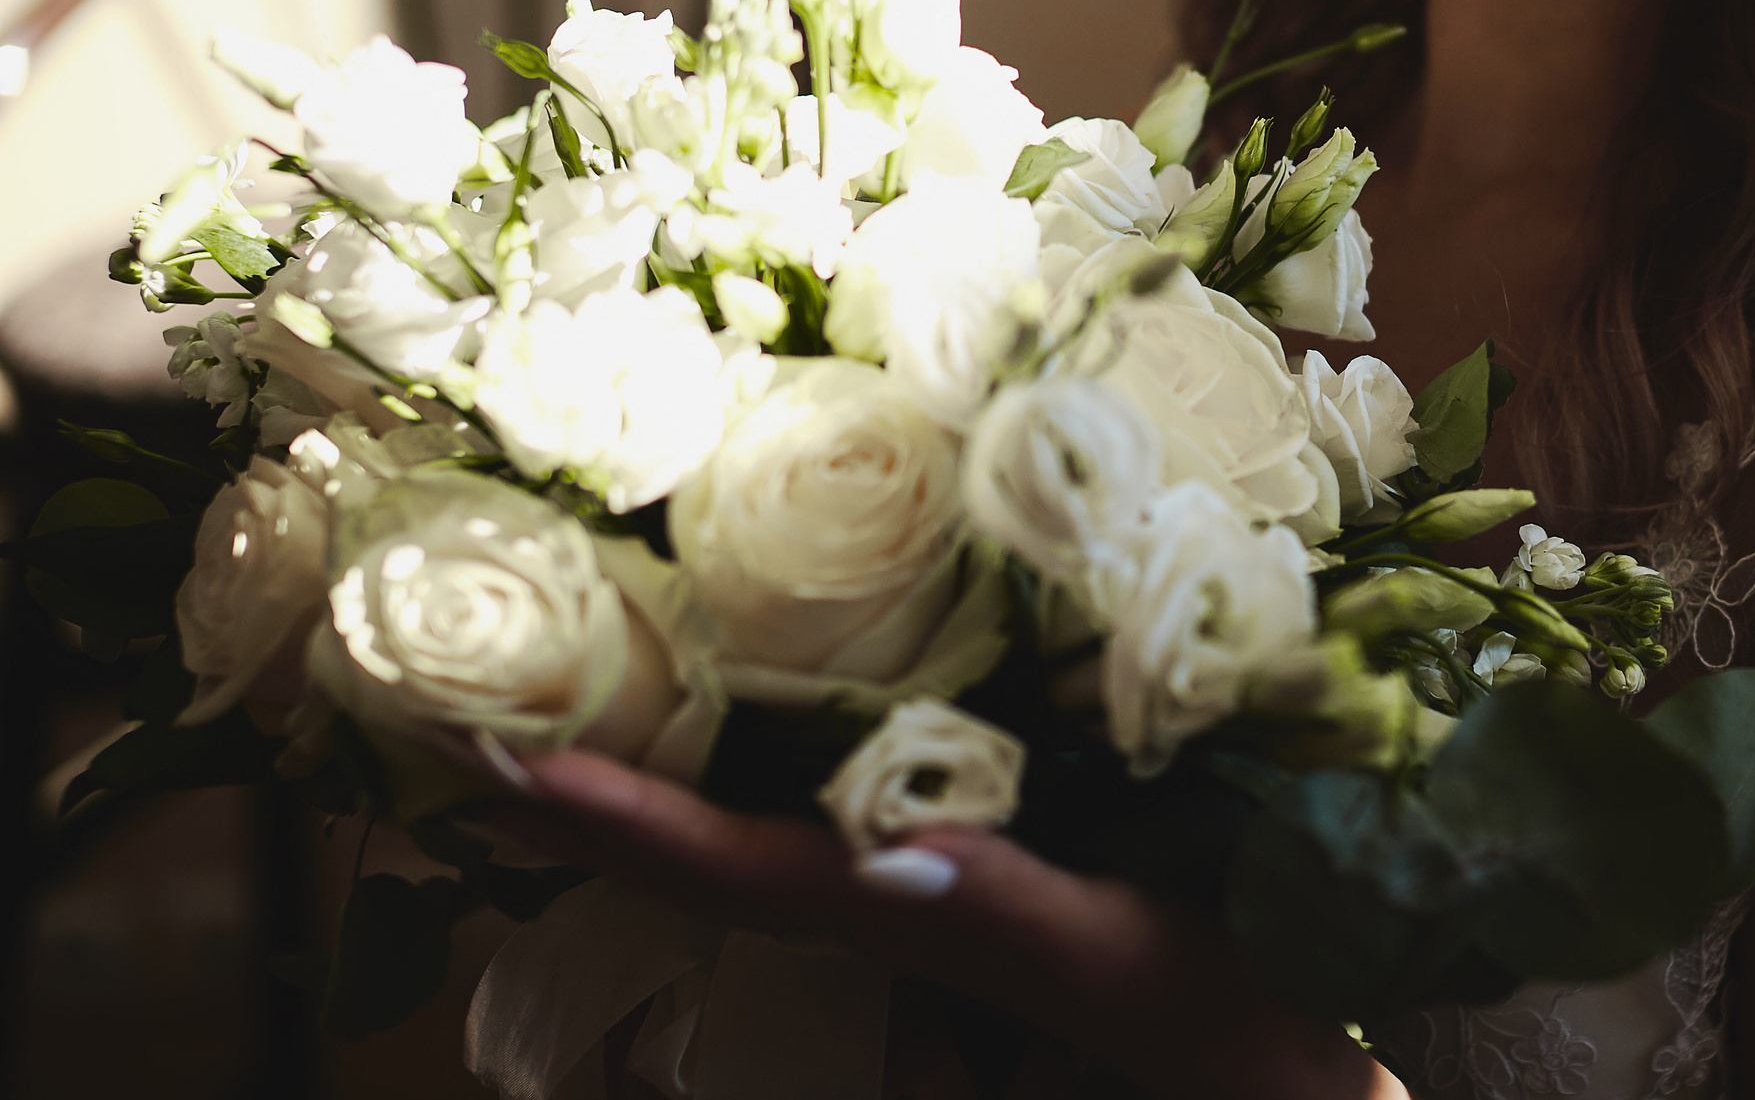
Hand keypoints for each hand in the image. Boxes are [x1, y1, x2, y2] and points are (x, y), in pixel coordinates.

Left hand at [486, 751, 1404, 1099]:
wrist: (1271, 1071)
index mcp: (899, 914)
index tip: (489, 754)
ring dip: (637, 781)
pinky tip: (734, 720)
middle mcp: (878, 901)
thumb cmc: (1218, 1007)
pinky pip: (806, 816)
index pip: (715, 866)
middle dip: (577, 795)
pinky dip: (736, 769)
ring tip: (557, 709)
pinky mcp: (958, 871)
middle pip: (690, 854)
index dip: (604, 814)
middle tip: (466, 710)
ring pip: (733, 838)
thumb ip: (1011, 910)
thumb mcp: (1125, 955)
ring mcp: (910, 891)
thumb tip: (882, 849)